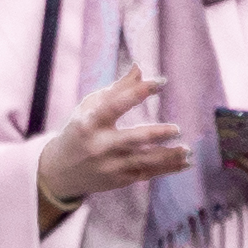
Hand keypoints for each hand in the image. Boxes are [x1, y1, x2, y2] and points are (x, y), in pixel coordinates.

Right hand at [32, 67, 195, 218]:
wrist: (60, 171)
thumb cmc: (79, 130)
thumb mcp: (89, 107)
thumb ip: (117, 89)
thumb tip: (140, 67)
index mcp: (89, 122)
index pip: (115, 104)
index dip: (138, 91)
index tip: (161, 82)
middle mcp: (99, 145)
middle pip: (132, 139)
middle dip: (156, 134)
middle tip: (177, 129)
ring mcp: (109, 165)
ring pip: (144, 161)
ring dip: (168, 156)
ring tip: (187, 150)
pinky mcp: (118, 180)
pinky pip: (147, 174)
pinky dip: (167, 169)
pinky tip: (184, 162)